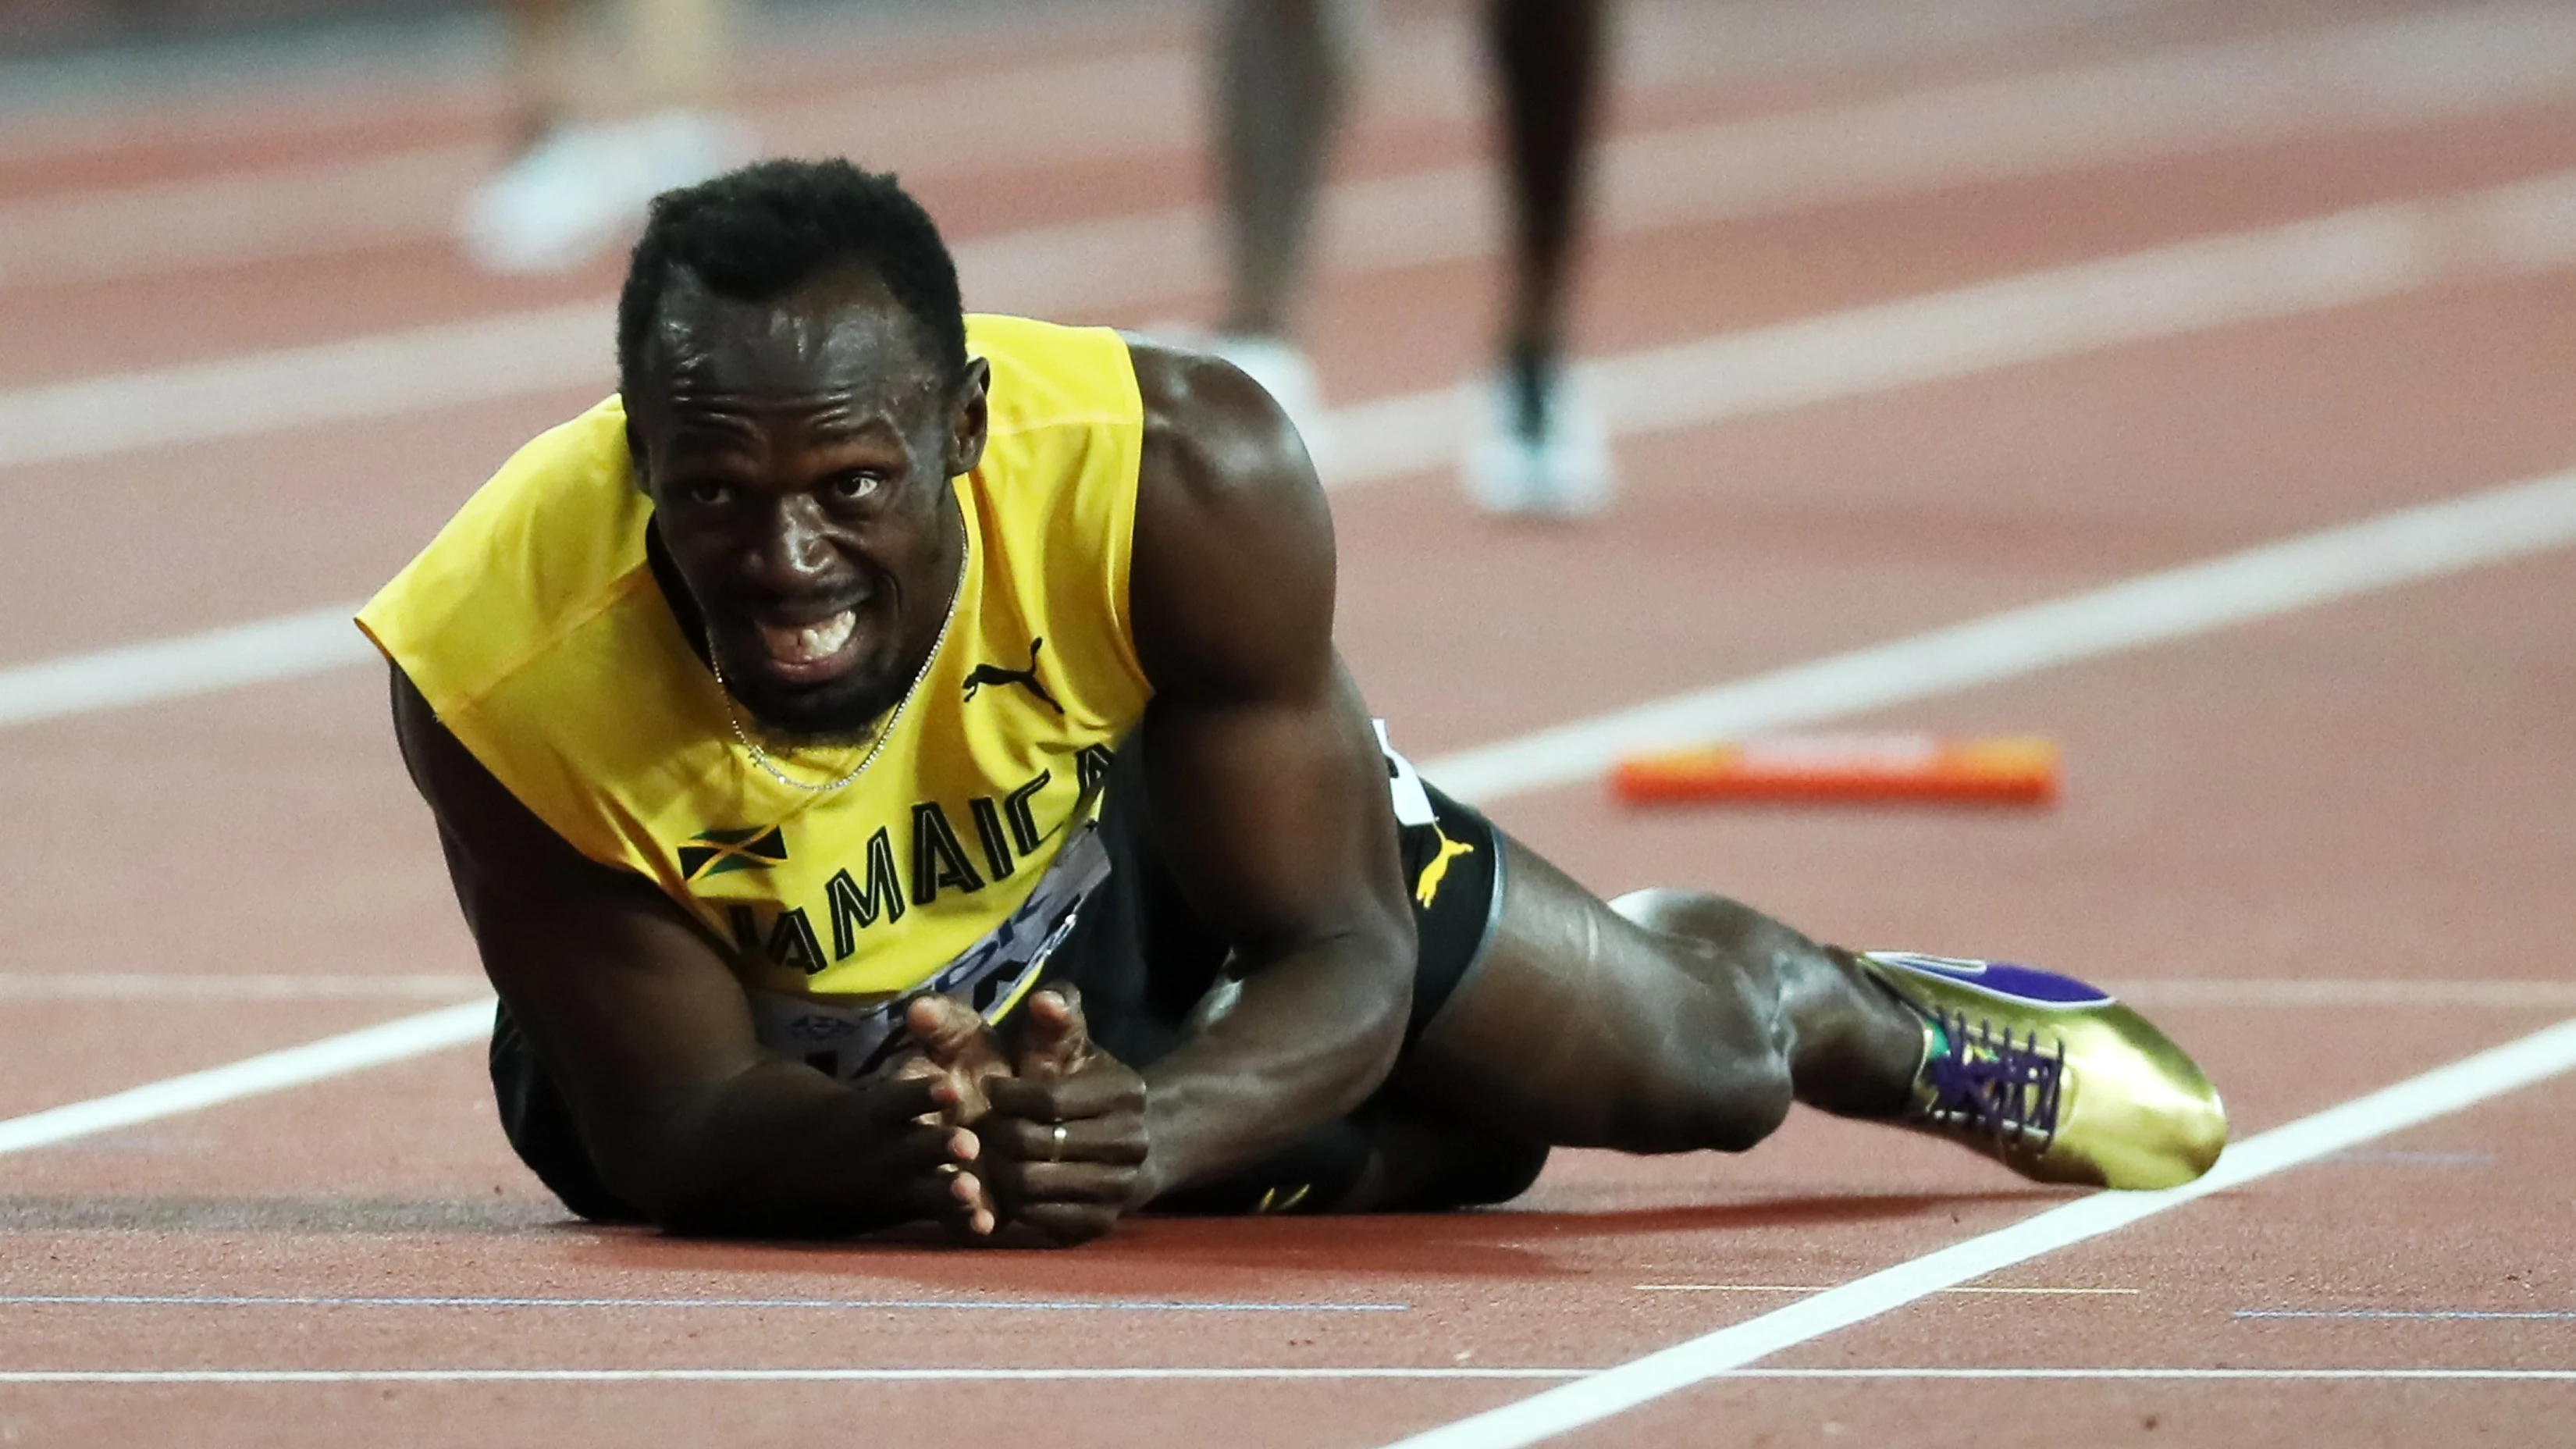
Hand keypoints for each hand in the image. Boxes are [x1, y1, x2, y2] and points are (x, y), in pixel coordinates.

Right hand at [890, 993, 1013, 1235]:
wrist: (830, 1155)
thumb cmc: (907, 1084)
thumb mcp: (921, 1054)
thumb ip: (937, 1025)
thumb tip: (920, 1005)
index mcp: (888, 1105)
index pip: (898, 1098)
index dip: (921, 1094)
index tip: (948, 1088)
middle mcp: (896, 1144)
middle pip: (915, 1147)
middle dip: (938, 1146)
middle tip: (967, 1144)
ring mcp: (908, 1181)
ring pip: (928, 1188)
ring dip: (949, 1190)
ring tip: (972, 1189)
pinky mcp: (922, 1208)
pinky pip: (942, 1220)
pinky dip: (962, 1222)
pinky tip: (984, 1227)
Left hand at [981, 986, 1149, 1245]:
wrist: (1128, 1147)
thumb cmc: (1083, 1086)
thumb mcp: (1072, 1047)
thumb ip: (1057, 1020)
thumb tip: (1046, 1000)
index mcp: (1126, 1093)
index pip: (1048, 1098)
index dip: (1008, 1095)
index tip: (992, 1089)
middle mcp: (1131, 1144)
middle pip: (1035, 1144)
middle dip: (997, 1132)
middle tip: (983, 1125)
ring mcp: (1117, 1189)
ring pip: (1030, 1184)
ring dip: (997, 1168)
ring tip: (989, 1151)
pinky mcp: (1096, 1225)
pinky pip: (1035, 1217)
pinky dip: (1010, 1201)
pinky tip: (1004, 1181)